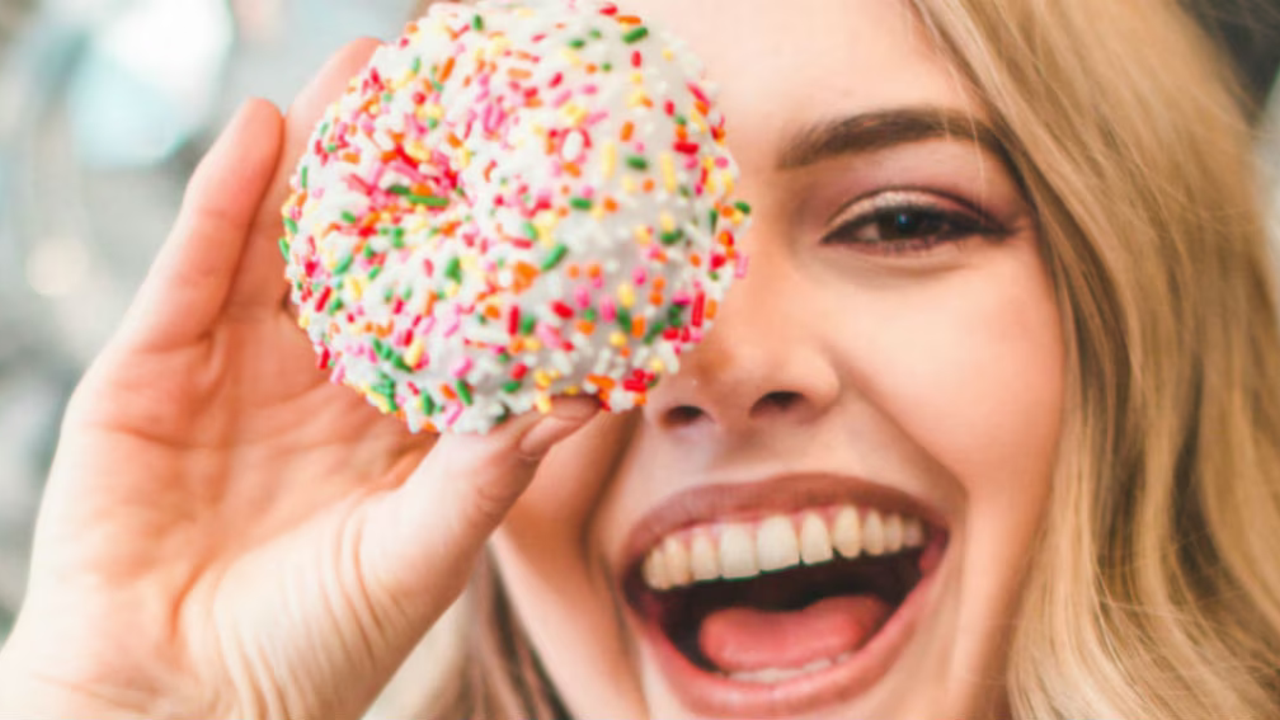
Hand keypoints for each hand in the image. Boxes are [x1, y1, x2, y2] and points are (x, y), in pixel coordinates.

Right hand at [0, 40, 596, 719]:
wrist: (173, 707)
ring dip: (316, 157)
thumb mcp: (421, 553)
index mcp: (387, 426)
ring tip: (360, 73)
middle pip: (359, 258)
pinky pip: (191, 268)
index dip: (472, 243)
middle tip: (441, 90)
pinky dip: (222, 199)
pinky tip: (264, 130)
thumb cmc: (311, 654)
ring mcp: (230, 370)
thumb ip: (491, 469)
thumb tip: (585, 395)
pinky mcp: (148, 369)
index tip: (519, 176)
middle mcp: (313, 387)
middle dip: (395, 176)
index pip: (436, 311)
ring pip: (277, 243)